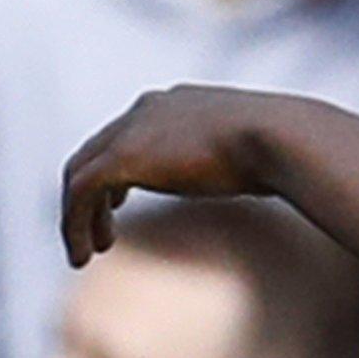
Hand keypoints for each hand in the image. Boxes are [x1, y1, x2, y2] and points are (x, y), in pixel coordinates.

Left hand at [61, 86, 313, 266]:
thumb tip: (261, 177)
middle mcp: (147, 109)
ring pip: (80, 173)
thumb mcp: (253, 151)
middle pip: (94, 152)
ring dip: (76, 216)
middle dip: (90, 197)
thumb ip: (237, 159)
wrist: (281, 137)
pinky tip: (84, 254)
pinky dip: (74, 223)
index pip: (125, 134)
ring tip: (85, 253)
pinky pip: (81, 191)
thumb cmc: (284, 149)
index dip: (115, 173)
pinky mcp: (123, 155)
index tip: (116, 205)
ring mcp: (131, 129)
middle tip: (99, 236)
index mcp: (176, 103)